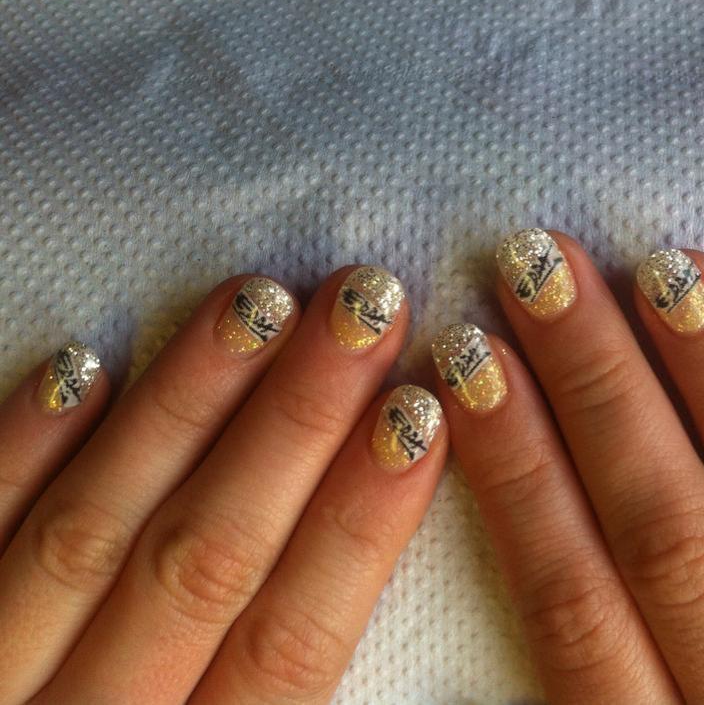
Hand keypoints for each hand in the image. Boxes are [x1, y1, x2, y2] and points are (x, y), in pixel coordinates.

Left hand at [0, 268, 447, 703]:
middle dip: (297, 425)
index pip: (292, 640)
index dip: (362, 523)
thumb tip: (375, 636)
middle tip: (365, 309)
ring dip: (184, 407)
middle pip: (205, 559)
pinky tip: (82, 366)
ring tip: (260, 303)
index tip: (423, 416)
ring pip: (94, 531)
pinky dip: (16, 452)